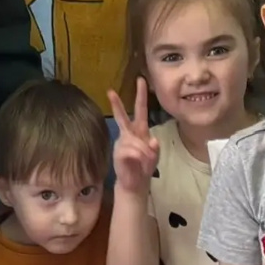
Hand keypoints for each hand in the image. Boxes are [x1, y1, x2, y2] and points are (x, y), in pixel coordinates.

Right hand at [108, 78, 159, 196]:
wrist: (135, 184)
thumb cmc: (144, 167)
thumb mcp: (154, 156)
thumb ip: (154, 148)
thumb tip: (152, 141)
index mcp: (139, 130)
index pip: (140, 110)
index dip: (140, 96)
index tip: (140, 80)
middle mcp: (128, 134)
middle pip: (123, 117)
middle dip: (117, 105)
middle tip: (110, 92)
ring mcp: (122, 143)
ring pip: (135, 141)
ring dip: (145, 153)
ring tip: (146, 162)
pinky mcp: (118, 153)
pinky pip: (132, 151)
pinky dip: (140, 157)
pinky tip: (139, 163)